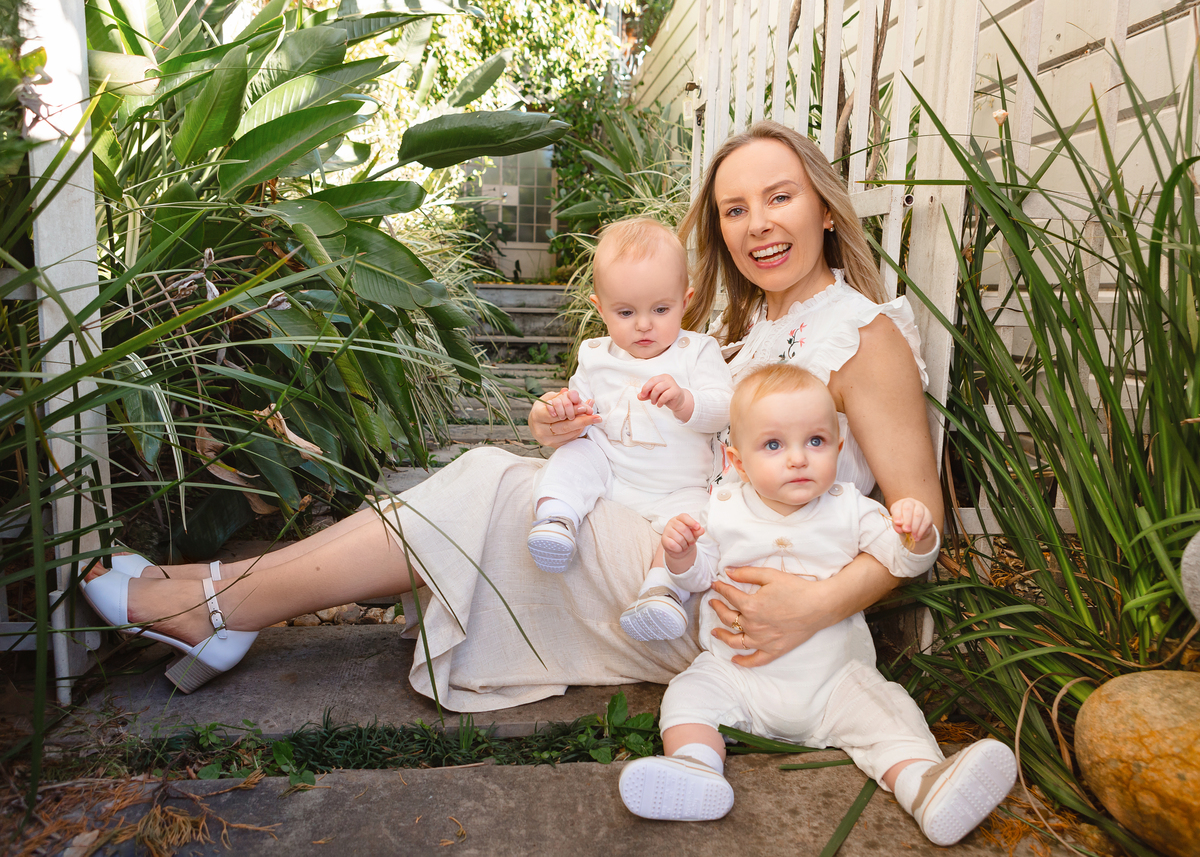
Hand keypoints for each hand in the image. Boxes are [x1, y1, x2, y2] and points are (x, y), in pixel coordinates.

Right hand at [528, 388, 598, 447]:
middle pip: (564, 426)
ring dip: (583, 425)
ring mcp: (548, 440)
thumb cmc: (545, 407)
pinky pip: (570, 438)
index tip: (585, 407)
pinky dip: (579, 430)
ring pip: (569, 433)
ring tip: (593, 418)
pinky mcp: (555, 446)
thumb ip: (566, 397)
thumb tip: (580, 398)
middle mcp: (541, 430)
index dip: (571, 410)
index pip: (556, 414)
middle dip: (582, 420)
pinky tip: (584, 424)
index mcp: (537, 415)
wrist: (537, 423)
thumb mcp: (552, 398)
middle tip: (595, 416)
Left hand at [639, 374, 693, 421]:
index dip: (645, 388)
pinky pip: (665, 396)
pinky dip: (660, 402)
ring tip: (654, 402)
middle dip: (648, 392)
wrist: (679, 401)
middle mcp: (667, 378)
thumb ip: (646, 395)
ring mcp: (672, 384)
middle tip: (649, 399)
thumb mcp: (654, 395)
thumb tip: (639, 396)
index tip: (642, 395)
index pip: (651, 380)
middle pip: (653, 383)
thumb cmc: (666, 396)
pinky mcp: (676, 391)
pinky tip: (659, 405)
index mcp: (662, 377)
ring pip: (658, 389)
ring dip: (654, 397)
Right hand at [662, 514, 703, 572]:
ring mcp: (666, 530)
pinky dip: (679, 549)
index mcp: (679, 518)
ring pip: (679, 538)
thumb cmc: (686, 538)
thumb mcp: (693, 534)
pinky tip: (680, 548)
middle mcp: (671, 522)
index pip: (684, 517)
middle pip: (683, 529)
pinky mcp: (663, 539)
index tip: (698, 527)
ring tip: (685, 546)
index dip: (692, 522)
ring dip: (685, 545)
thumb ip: (697, 531)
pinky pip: (673, 545)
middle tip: (692, 542)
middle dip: (690, 538)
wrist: (678, 549)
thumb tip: (701, 529)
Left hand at [708, 566, 842, 666]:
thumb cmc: (796, 589)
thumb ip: (746, 574)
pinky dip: (743, 662)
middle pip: (727, 618)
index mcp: (751, 606)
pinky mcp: (774, 650)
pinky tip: (734, 660)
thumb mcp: (770, 575)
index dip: (720, 588)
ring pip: (735, 641)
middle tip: (713, 603)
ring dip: (722, 636)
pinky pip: (755, 660)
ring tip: (714, 631)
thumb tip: (728, 571)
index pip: (729, 595)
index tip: (715, 584)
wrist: (819, 606)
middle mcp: (753, 625)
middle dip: (717, 608)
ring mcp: (763, 640)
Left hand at [890, 498, 934, 551]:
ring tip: (912, 536)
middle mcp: (911, 503)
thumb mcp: (898, 525)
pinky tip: (917, 537)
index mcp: (900, 504)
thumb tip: (899, 529)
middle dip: (907, 520)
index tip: (898, 523)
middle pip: (908, 508)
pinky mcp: (928, 514)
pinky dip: (921, 531)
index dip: (897, 515)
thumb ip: (897, 526)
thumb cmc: (903, 523)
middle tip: (906, 530)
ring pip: (919, 514)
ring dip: (915, 527)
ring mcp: (921, 507)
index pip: (898, 506)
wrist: (914, 527)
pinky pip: (925, 521)